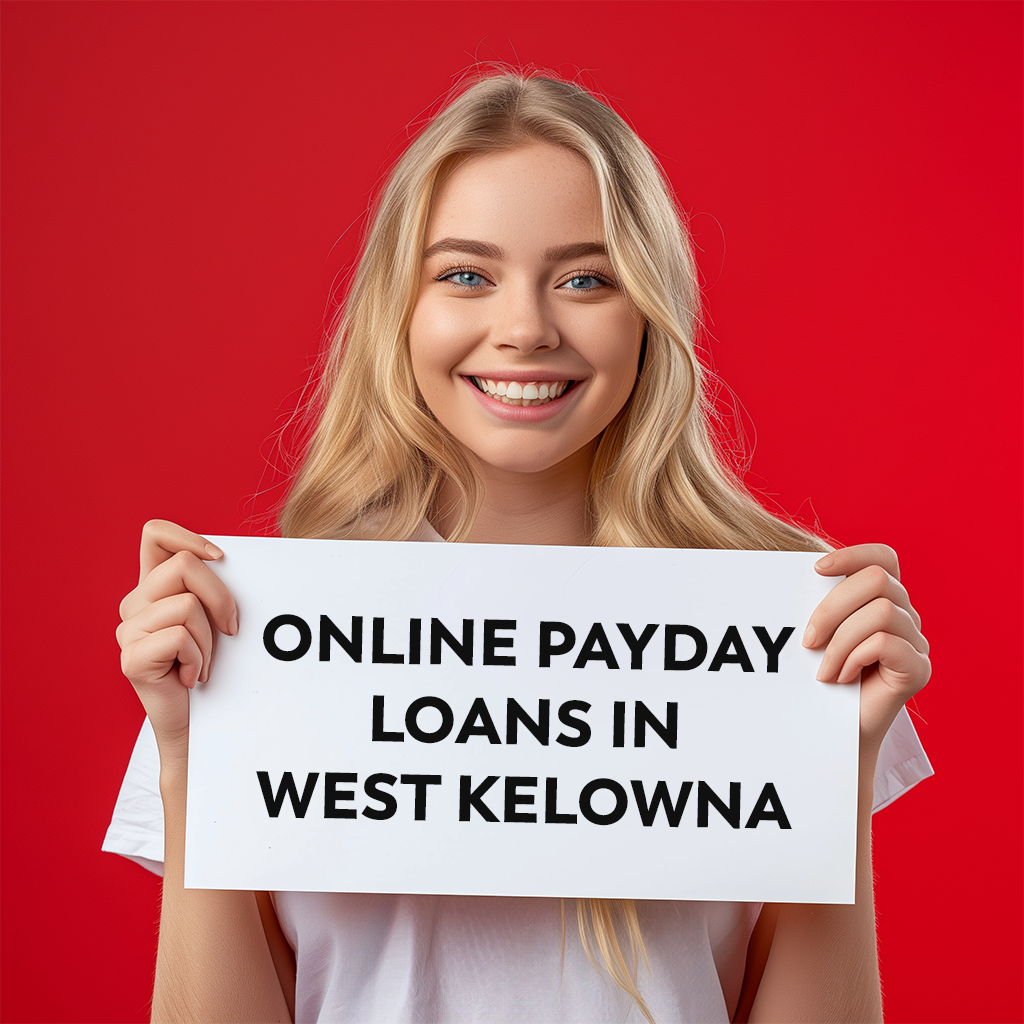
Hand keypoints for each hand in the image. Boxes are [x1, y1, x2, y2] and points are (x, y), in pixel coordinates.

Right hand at [116, 520, 237, 769]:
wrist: (200, 721)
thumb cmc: (215, 665)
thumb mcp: (216, 615)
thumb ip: (212, 584)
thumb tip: (234, 558)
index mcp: (153, 587)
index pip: (154, 534)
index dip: (188, 536)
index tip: (222, 559)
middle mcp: (134, 604)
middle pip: (184, 565)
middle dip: (221, 598)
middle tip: (228, 632)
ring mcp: (128, 631)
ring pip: (187, 605)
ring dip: (209, 638)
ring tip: (202, 660)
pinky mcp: (131, 658)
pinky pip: (179, 638)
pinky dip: (198, 658)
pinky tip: (190, 676)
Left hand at [803, 543, 930, 750]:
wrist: (832, 732)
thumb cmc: (819, 677)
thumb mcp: (816, 631)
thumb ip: (818, 600)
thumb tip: (790, 568)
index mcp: (883, 599)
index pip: (883, 557)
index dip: (852, 554)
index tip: (815, 570)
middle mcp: (906, 616)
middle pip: (877, 580)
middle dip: (832, 608)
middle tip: (808, 642)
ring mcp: (916, 642)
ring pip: (880, 612)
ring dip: (840, 642)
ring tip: (823, 670)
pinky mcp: (919, 669)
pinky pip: (885, 642)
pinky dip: (853, 658)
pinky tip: (841, 678)